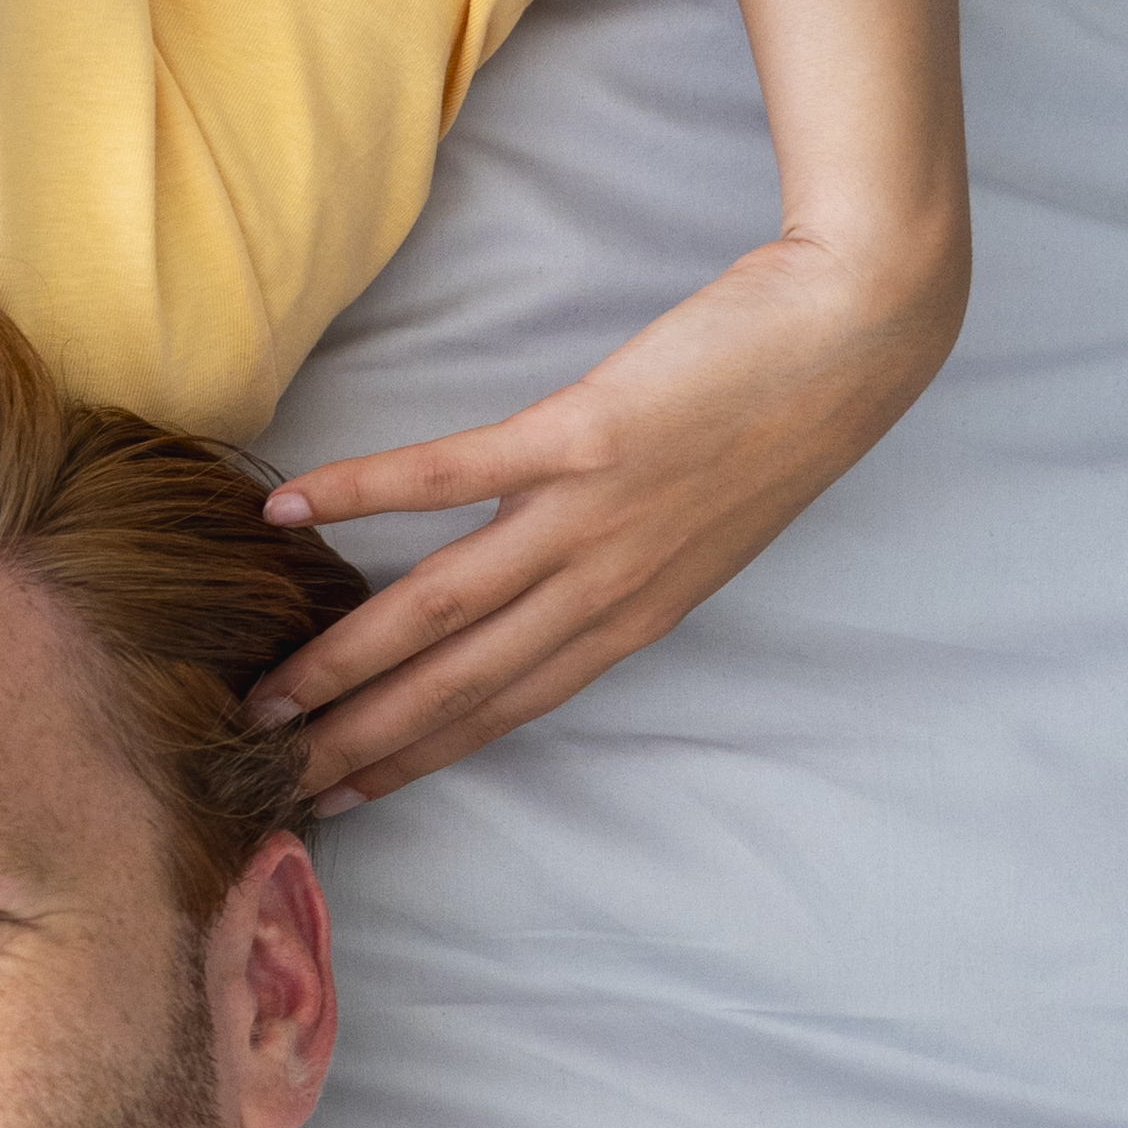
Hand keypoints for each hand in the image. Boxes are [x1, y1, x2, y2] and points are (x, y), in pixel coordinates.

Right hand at [250, 234, 964, 803]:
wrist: (857, 332)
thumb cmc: (782, 418)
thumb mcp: (703, 527)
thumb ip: (621, 570)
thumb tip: (539, 592)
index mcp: (635, 616)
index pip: (507, 708)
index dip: (420, 756)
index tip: (347, 795)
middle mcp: (607, 588)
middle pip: (459, 682)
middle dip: (362, 736)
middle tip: (275, 774)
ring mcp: (589, 517)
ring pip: (440, 606)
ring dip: (346, 656)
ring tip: (271, 689)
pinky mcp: (578, 436)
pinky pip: (447, 476)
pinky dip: (361, 491)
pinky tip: (287, 511)